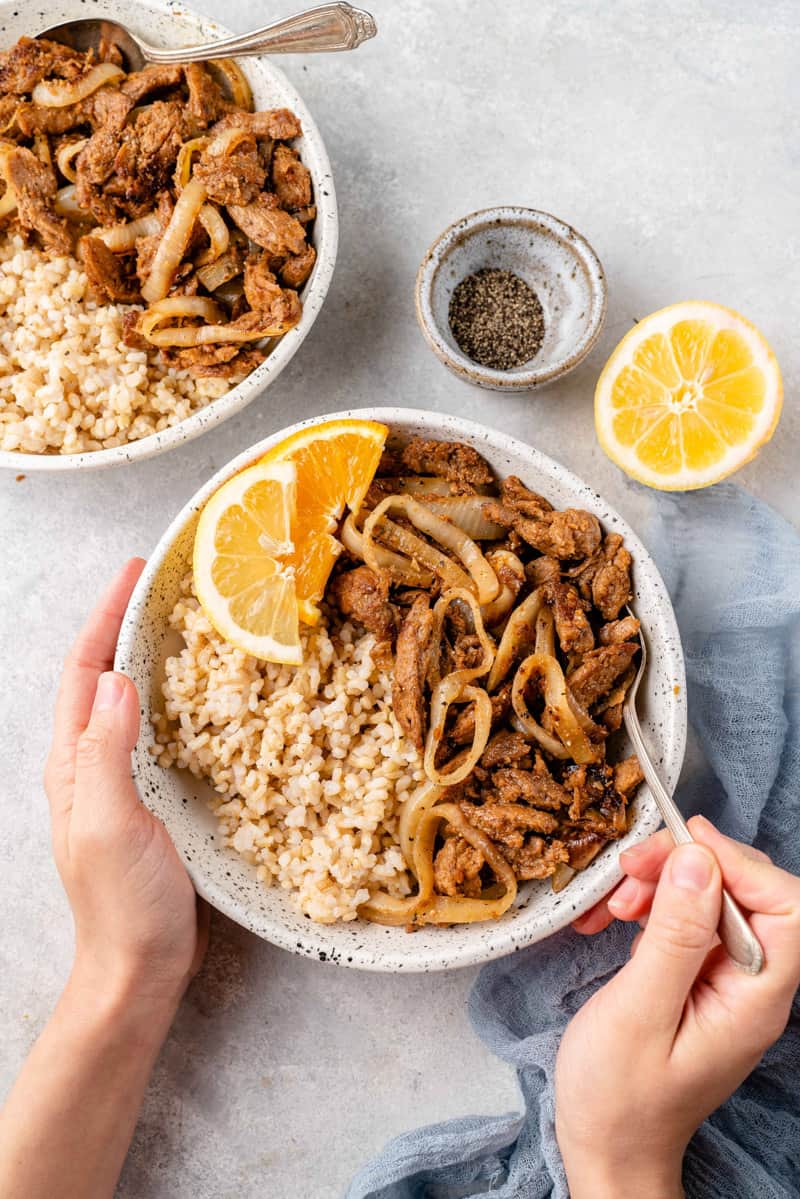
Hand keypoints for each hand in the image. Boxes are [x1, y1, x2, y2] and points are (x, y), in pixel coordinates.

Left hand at [44, 558, 207, 1013]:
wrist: (138, 969)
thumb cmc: (122, 905)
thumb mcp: (111, 824)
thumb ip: (107, 753)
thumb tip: (117, 679)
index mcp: (73, 762)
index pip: (84, 671)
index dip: (105, 617)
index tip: (135, 572)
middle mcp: (91, 763)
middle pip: (103, 676)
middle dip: (127, 624)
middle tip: (169, 586)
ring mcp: (121, 781)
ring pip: (132, 701)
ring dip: (153, 657)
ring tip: (190, 624)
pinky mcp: (152, 799)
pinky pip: (159, 731)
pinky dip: (179, 699)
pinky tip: (208, 696)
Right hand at [555, 817, 799, 1198]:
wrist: (608, 1148)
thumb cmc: (620, 1096)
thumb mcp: (639, 1011)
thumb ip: (674, 936)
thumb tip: (699, 860)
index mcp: (755, 997)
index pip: (786, 906)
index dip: (740, 864)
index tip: (682, 845)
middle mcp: (750, 984)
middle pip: (745, 892)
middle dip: (688, 867)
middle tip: (631, 869)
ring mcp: (724, 981)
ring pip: (710, 898)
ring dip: (661, 884)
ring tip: (613, 903)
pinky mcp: (696, 977)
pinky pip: (684, 920)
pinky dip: (648, 907)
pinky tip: (612, 918)